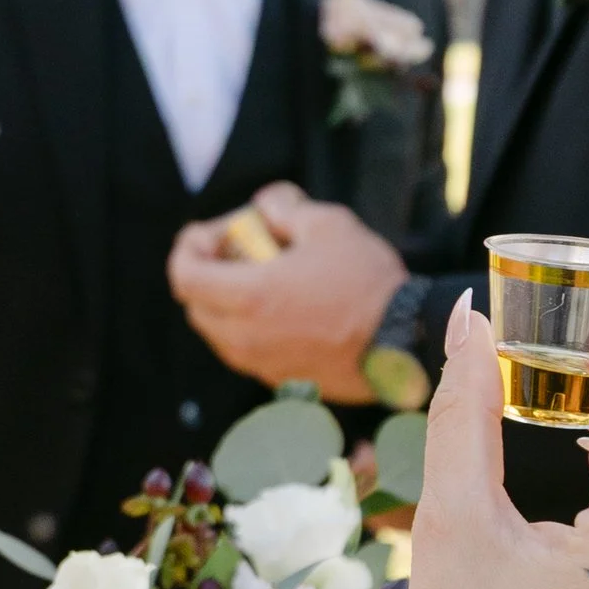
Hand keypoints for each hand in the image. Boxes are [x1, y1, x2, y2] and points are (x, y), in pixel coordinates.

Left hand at [167, 185, 405, 398]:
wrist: (406, 341)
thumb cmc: (367, 281)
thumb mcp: (329, 224)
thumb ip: (286, 209)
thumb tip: (265, 206)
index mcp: (249, 296)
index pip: (183, 275)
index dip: (189, 247)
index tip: (210, 234)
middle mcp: (245, 337)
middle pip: (195, 305)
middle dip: (207, 273)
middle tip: (239, 253)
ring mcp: (261, 365)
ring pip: (219, 333)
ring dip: (227, 303)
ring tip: (264, 281)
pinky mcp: (281, 382)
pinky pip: (247, 353)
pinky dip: (250, 328)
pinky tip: (286, 310)